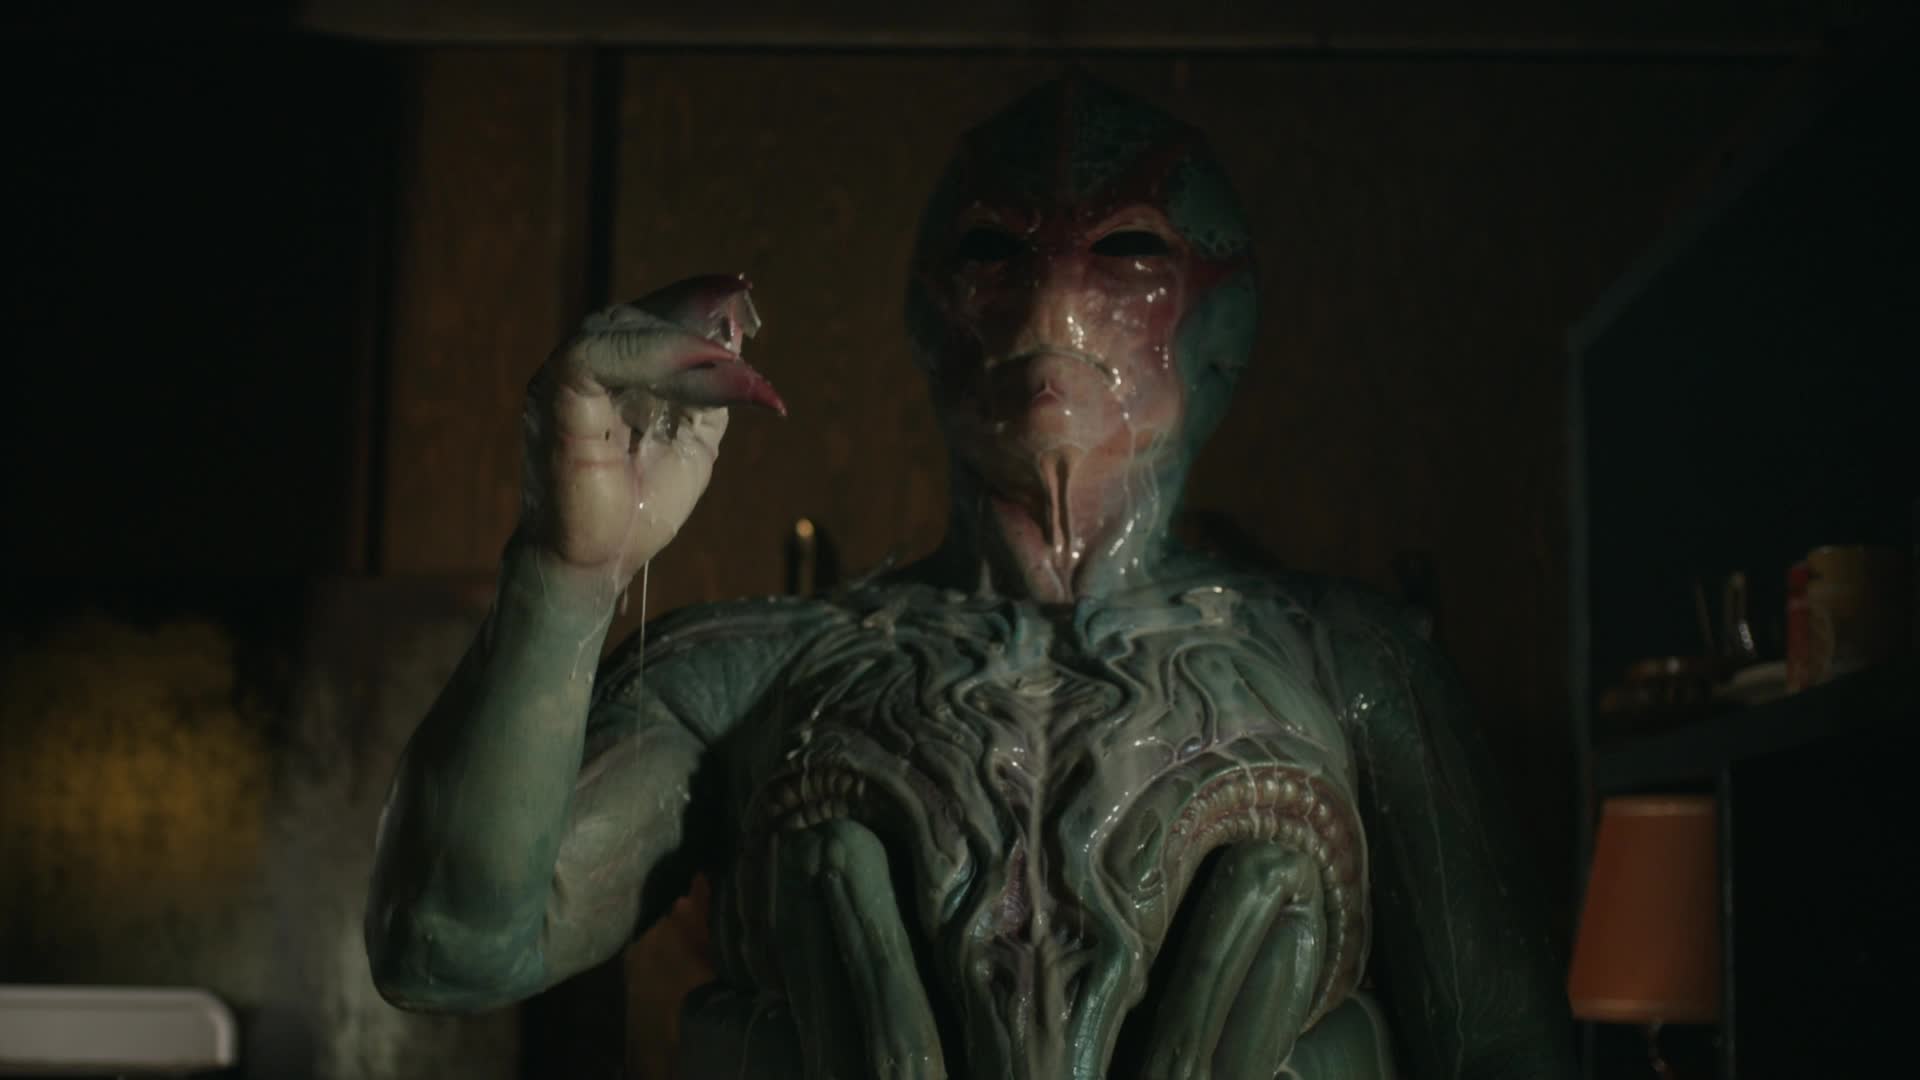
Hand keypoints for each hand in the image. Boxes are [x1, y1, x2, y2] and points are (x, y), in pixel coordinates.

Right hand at [519, 274, 784, 594]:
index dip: (697, 301)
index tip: (742, 289)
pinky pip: (597, 356)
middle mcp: (588, 367)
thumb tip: (736, 334)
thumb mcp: (695, 441)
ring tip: (726, 358)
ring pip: (622, 327)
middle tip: (742, 315)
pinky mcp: (556, 397)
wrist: (602, 561)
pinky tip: (696, 368)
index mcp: (616, 372)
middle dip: (695, 312)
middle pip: (642, 314)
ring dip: (681, 338)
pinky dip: (650, 356)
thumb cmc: (640, 507)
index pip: (655, 317)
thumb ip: (711, 392)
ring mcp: (566, 378)